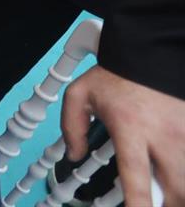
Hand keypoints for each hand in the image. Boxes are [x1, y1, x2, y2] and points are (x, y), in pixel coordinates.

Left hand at [62, 66, 184, 204]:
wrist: (148, 52)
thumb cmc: (117, 74)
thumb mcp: (80, 94)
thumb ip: (71, 127)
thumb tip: (72, 155)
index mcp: (130, 128)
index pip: (136, 176)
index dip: (138, 204)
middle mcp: (163, 135)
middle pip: (175, 188)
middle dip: (168, 203)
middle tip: (157, 203)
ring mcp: (184, 133)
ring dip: (178, 191)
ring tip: (167, 193)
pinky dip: (184, 170)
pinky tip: (176, 171)